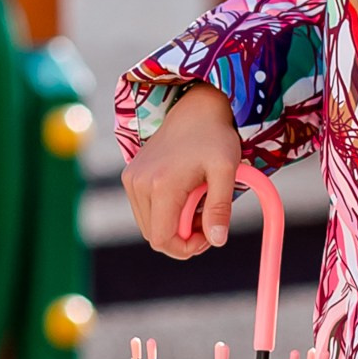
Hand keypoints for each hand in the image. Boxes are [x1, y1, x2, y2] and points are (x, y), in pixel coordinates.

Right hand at [121, 84, 244, 257]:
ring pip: (149, 225)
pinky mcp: (130, 177)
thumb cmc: (214, 138)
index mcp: (161, 185)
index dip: (185, 248)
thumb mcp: (226, 171)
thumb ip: (220, 208)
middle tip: (209, 218)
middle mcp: (138, 184)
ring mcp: (131, 180)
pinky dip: (165, 213)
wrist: (195, 109)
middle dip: (183, 237)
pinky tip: (186, 196)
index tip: (208, 237)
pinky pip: (145, 211)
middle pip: (154, 236)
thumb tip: (217, 241)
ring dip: (174, 225)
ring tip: (199, 204)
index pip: (162, 239)